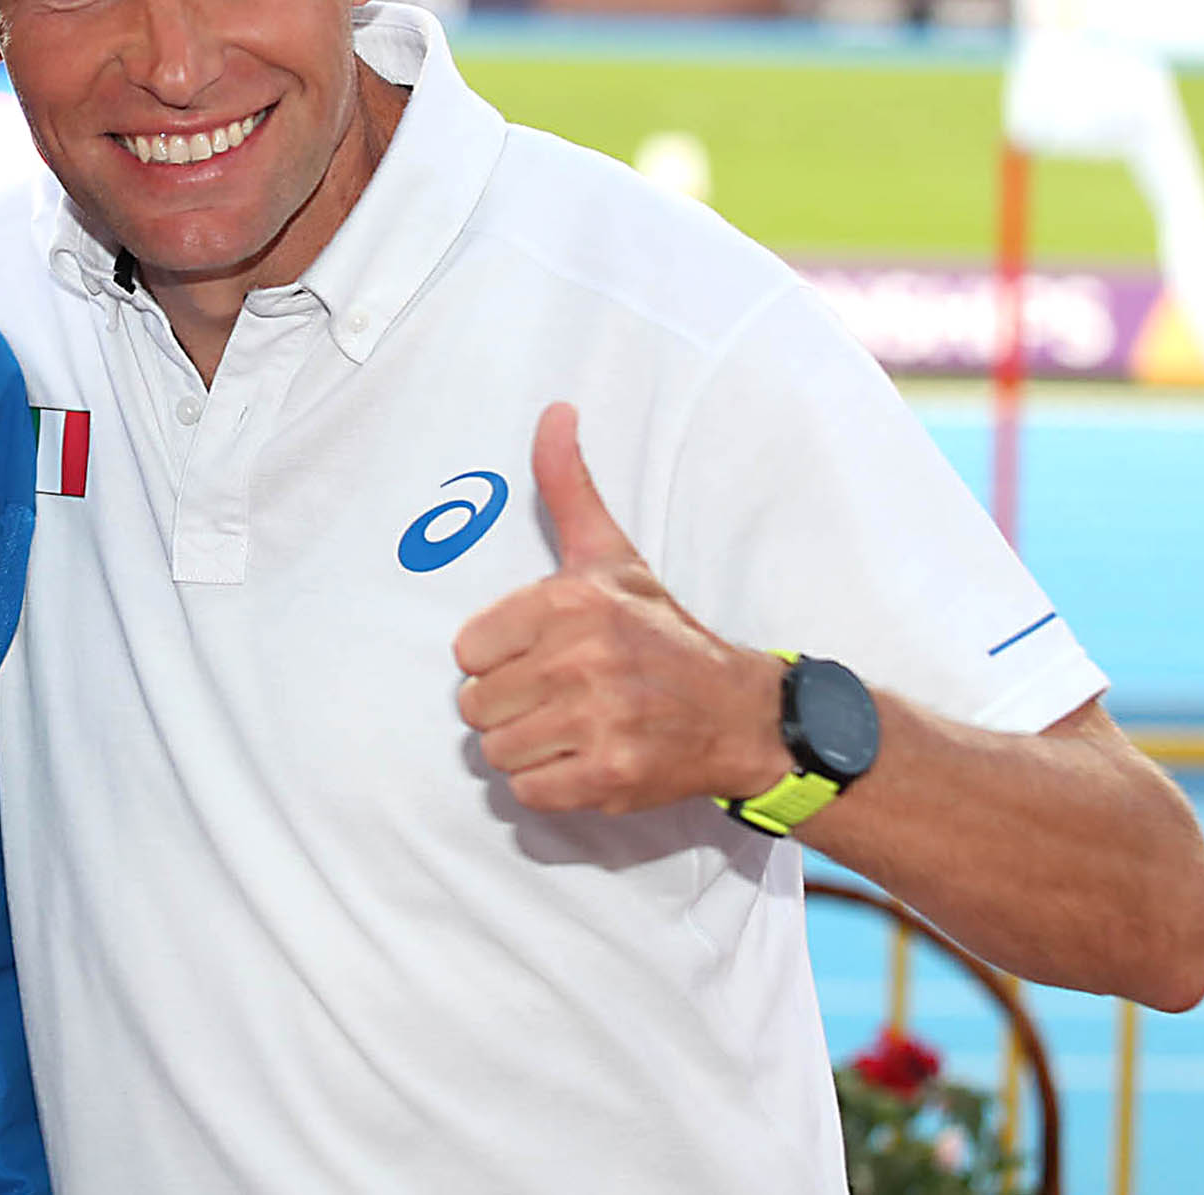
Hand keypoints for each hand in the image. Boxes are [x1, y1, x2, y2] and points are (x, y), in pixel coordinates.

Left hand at [453, 403, 788, 815]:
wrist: (737, 713)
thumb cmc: (660, 631)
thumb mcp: (609, 554)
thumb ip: (566, 486)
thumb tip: (553, 410)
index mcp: (570, 602)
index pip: (466, 651)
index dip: (497, 658)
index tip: (539, 654)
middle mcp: (582, 659)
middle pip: (475, 706)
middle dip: (510, 706)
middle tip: (559, 695)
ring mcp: (597, 721)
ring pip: (497, 751)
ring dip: (528, 747)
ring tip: (572, 726)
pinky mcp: (608, 776)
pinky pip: (529, 792)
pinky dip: (550, 784)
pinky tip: (584, 759)